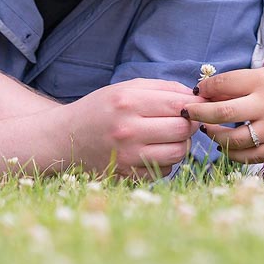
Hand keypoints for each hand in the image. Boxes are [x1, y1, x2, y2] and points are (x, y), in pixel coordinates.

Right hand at [62, 78, 201, 178]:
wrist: (66, 138)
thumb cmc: (101, 109)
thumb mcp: (126, 88)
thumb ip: (162, 88)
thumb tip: (196, 95)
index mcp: (127, 102)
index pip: (179, 104)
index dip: (195, 105)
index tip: (197, 105)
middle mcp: (128, 130)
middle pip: (182, 129)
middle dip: (189, 124)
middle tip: (183, 120)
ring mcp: (127, 156)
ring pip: (178, 152)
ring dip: (181, 143)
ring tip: (169, 135)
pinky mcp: (128, 176)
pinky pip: (165, 170)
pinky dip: (167, 161)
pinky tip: (154, 150)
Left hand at [185, 64, 263, 164]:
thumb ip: (253, 82)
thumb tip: (219, 89)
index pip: (223, 83)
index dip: (206, 87)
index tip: (197, 90)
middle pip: (220, 111)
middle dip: (199, 112)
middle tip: (188, 112)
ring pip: (232, 138)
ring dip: (214, 135)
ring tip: (207, 130)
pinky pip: (250, 156)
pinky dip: (234, 153)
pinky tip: (228, 147)